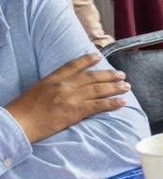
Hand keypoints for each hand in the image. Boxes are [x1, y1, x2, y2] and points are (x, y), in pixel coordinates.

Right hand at [4, 54, 129, 143]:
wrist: (19, 123)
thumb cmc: (23, 110)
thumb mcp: (37, 90)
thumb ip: (53, 86)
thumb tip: (66, 87)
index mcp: (53, 79)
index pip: (73, 66)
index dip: (87, 60)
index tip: (98, 56)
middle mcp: (64, 85)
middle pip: (92, 77)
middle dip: (109, 75)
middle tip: (121, 75)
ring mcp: (71, 98)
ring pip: (98, 90)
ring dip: (115, 88)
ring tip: (126, 86)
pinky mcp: (75, 111)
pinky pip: (98, 106)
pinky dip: (112, 103)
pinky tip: (122, 102)